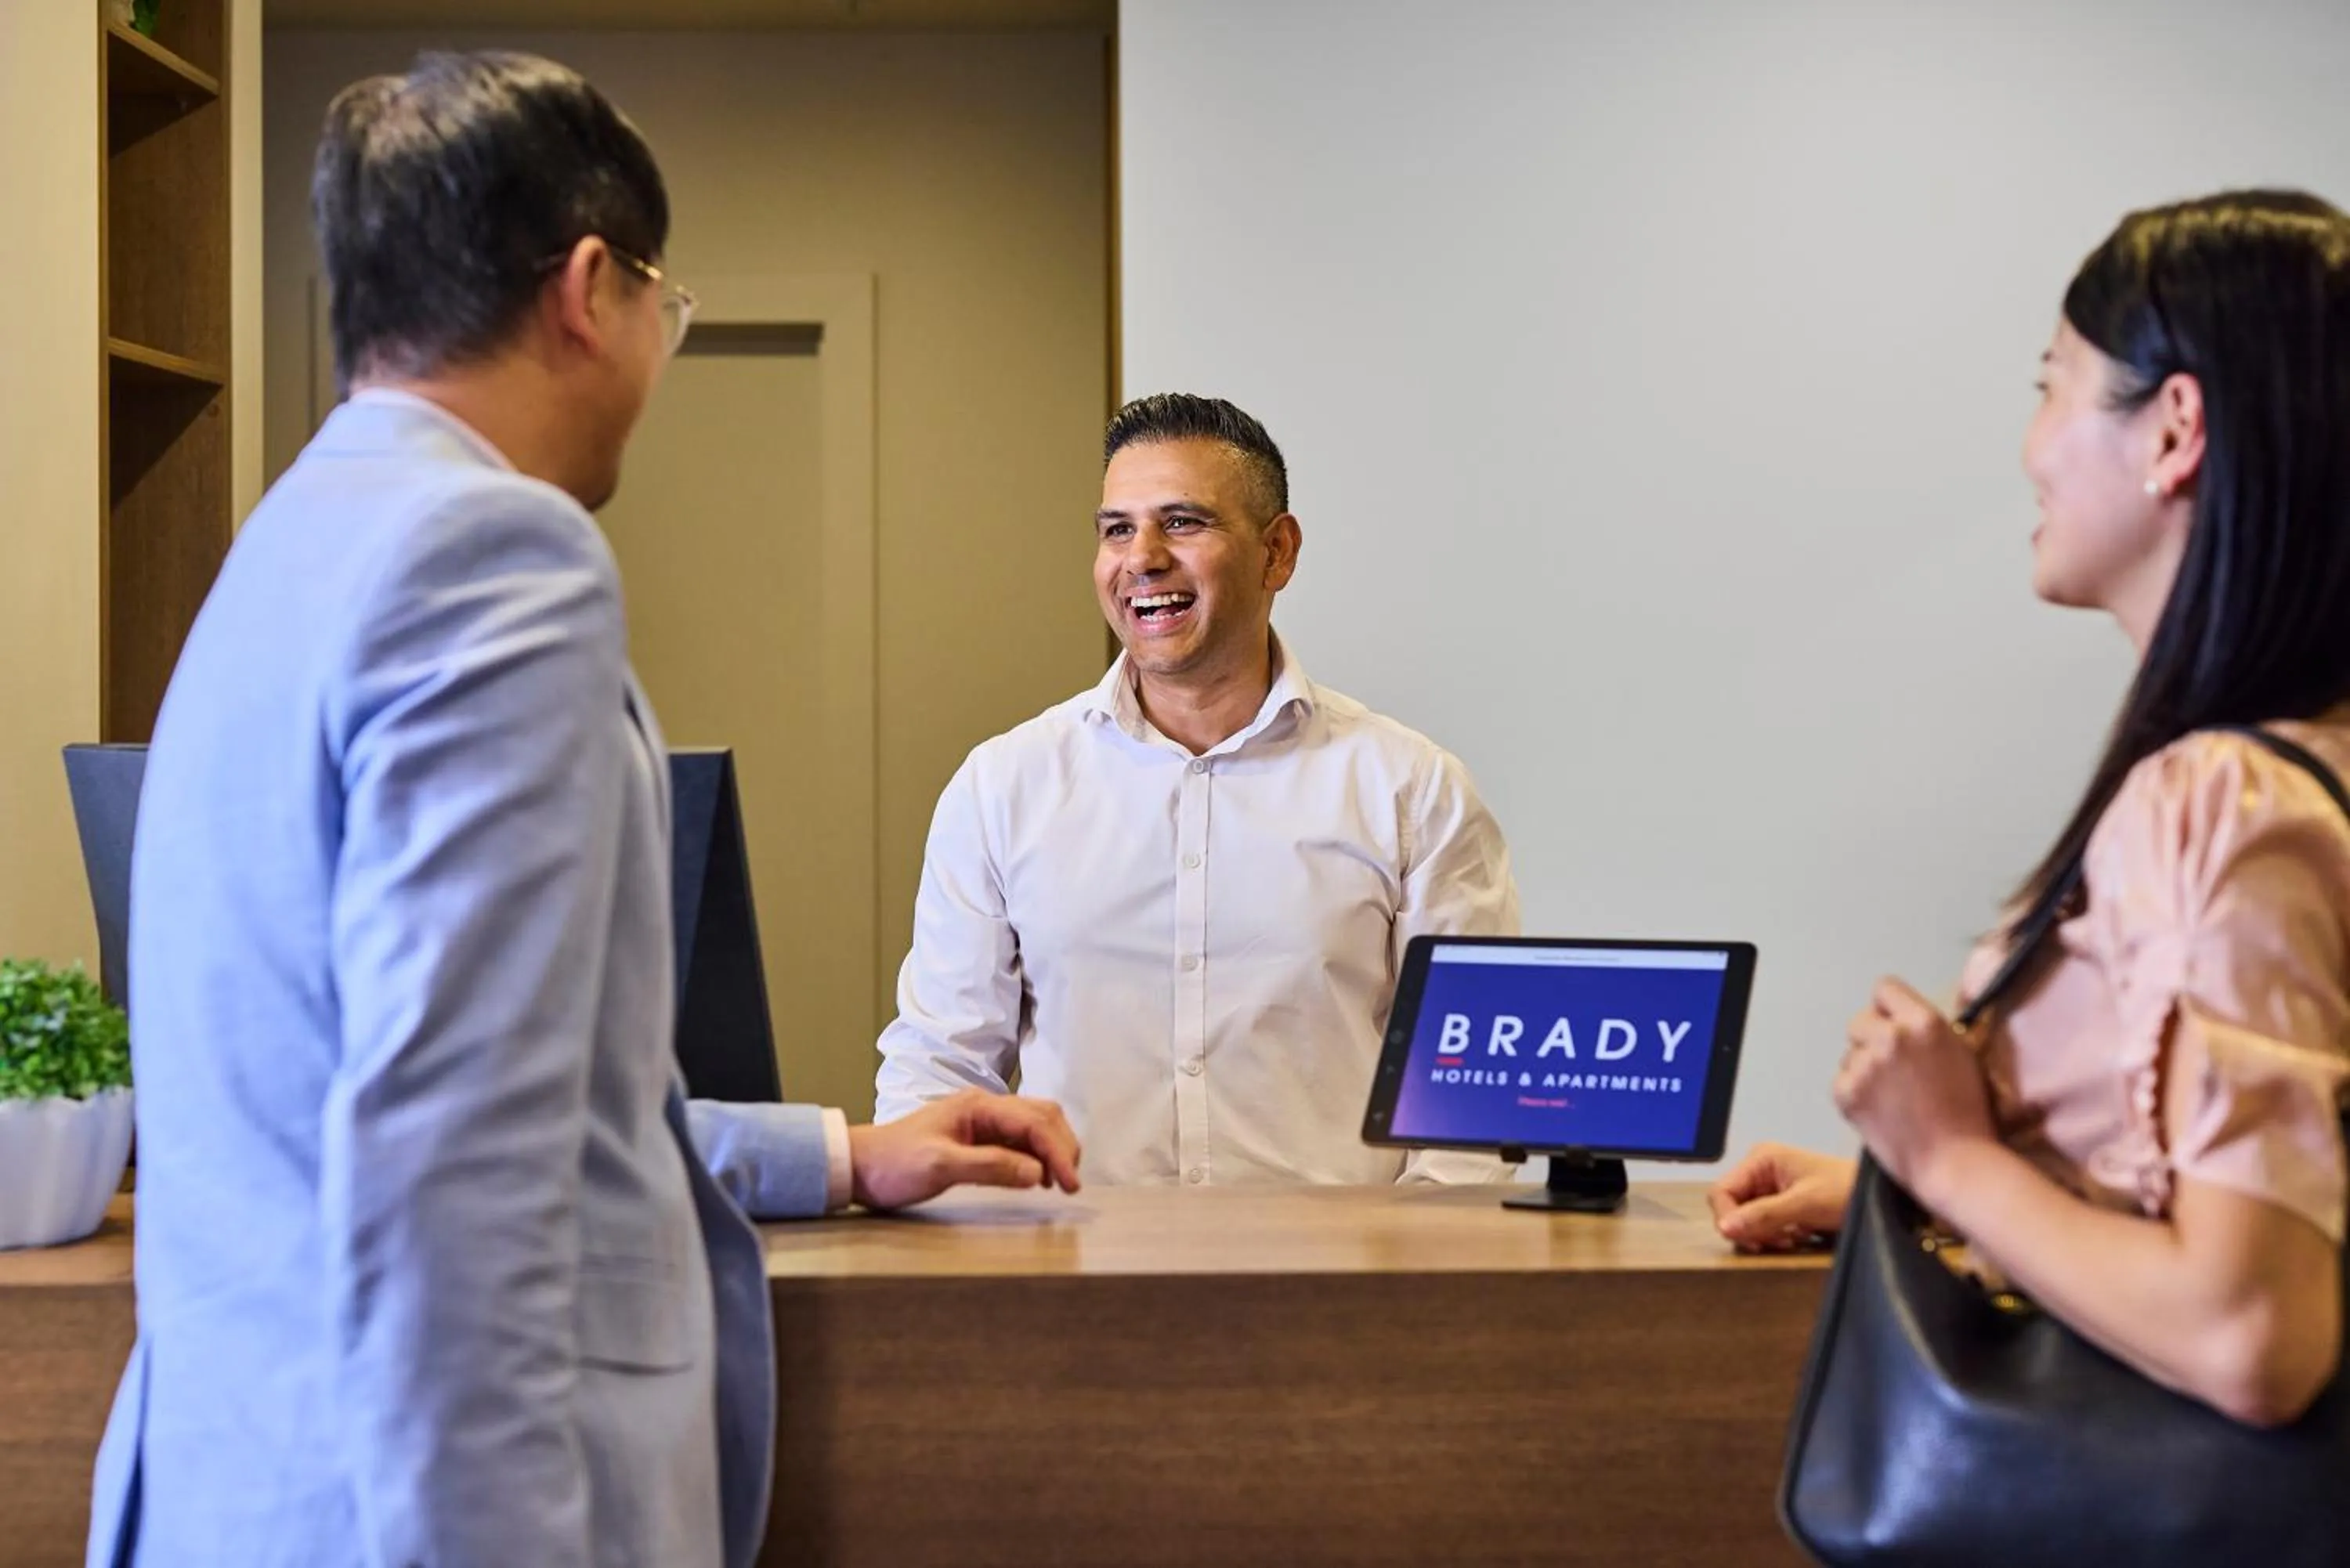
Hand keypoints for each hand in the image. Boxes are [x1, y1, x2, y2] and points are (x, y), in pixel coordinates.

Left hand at [846, 1090, 1081, 1210]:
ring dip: (1053, 1150)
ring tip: (1061, 1182)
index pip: (1035, 1123)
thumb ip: (990, 1167)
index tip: (1071, 1184)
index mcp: (979, 1106)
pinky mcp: (977, 1139)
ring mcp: (981, 1122)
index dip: (1058, 1153)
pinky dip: (1037, 1156)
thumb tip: (1037, 1173)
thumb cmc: (893, 1164)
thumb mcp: (940, 1167)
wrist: (858, 1166)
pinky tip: (1038, 1178)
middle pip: (1043, 1116)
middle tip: (1073, 1184)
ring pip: (1035, 1127)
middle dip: (1064, 1147)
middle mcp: (985, 1107)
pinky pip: (1019, 1141)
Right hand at [1708, 1143, 1855, 1250]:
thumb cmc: (1849, 1191)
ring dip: (1762, 1234)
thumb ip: (1764, 1215)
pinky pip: (1762, 1224)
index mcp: (1761, 1159)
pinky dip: (1772, 1236)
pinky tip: (1793, 1238)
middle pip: (1732, 1205)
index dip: (1728, 1217)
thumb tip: (1725, 1227)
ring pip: (1745, 1218)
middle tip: (1773, 1242)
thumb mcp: (1805, 1204)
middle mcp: (1762, 1170)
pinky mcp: (1782, 1203)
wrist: (1882, 1198)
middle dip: (1749, 1228)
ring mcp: (1771, 1187)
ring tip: (1788, 1240)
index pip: (1722, 1191)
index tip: (1748, 1240)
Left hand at [1833, 976, 1997, 1204]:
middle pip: (1860, 1020)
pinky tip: (1879, 1111)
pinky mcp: (1846, 1092)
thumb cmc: (1968, 1112)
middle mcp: (1891, 1036)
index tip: (1893, 1025)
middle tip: (1892, 1069)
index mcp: (1923, 1022)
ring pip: (1850, 1053)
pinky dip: (1854, 1094)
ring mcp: (1865, 1065)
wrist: (1955, 1160)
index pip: (1885, 988)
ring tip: (1891, 1097)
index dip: (1888, 1008)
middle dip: (1871, 1039)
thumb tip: (1904, 1020)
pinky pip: (1841, 1080)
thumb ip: (1928, 1031)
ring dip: (1863, 1068)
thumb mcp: (1960, 1054)